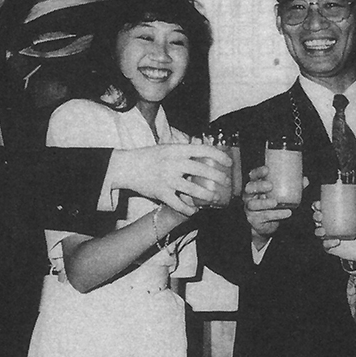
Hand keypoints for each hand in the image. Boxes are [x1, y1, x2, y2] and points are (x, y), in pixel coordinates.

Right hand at [110, 144, 231, 215]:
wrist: (126, 167)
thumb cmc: (150, 156)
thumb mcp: (167, 147)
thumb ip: (184, 149)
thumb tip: (203, 146)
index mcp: (177, 150)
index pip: (203, 150)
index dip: (219, 156)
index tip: (229, 162)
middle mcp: (173, 163)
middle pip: (202, 171)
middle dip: (219, 177)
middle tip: (226, 182)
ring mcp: (167, 179)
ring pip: (194, 190)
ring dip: (208, 196)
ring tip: (216, 198)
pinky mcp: (161, 193)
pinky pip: (179, 204)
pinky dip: (189, 210)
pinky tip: (195, 211)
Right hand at [243, 166, 293, 247]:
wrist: (267, 224)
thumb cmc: (273, 204)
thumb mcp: (281, 194)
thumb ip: (292, 187)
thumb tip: (305, 180)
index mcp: (255, 186)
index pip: (253, 176)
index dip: (258, 172)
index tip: (267, 169)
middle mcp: (249, 196)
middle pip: (249, 188)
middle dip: (259, 186)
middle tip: (270, 186)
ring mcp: (250, 208)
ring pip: (253, 204)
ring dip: (264, 203)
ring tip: (275, 202)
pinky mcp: (254, 219)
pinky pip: (264, 216)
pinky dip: (276, 214)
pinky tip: (286, 213)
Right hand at [312, 201, 355, 262]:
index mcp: (332, 215)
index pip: (320, 209)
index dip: (316, 206)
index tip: (318, 204)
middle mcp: (328, 225)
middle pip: (317, 219)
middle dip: (316, 217)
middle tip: (320, 216)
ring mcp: (328, 236)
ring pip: (318, 233)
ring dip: (318, 231)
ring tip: (323, 231)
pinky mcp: (331, 247)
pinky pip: (326, 245)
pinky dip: (329, 243)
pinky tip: (336, 241)